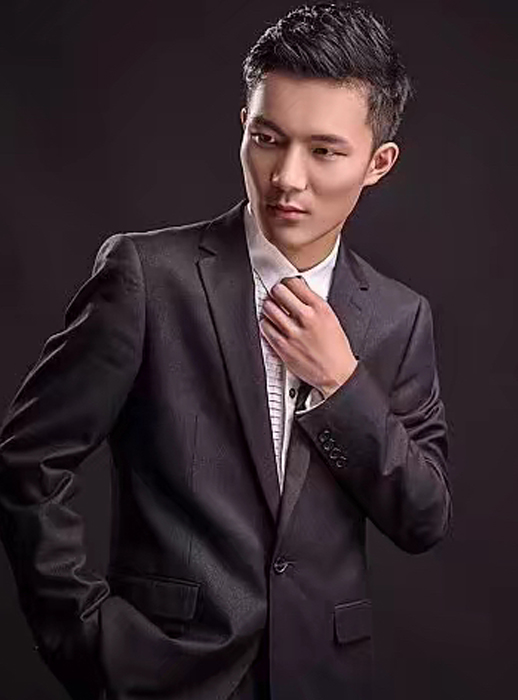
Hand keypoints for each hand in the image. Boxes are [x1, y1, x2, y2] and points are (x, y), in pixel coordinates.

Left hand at [259, 277, 357, 397]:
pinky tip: (273, 325)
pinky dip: (267, 324)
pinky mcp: (282, 347)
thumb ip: (314, 305)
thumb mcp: (332, 319)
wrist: (337, 375)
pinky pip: (265, 327)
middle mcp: (306, 318)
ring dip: (269, 307)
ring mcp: (292, 333)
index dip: (287, 283)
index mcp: (320, 309)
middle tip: (277, 296)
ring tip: (273, 310)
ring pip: (269, 308)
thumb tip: (298, 293)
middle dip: (276, 293)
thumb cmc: (336, 350)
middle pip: (278, 292)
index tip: (286, 286)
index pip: (294, 283)